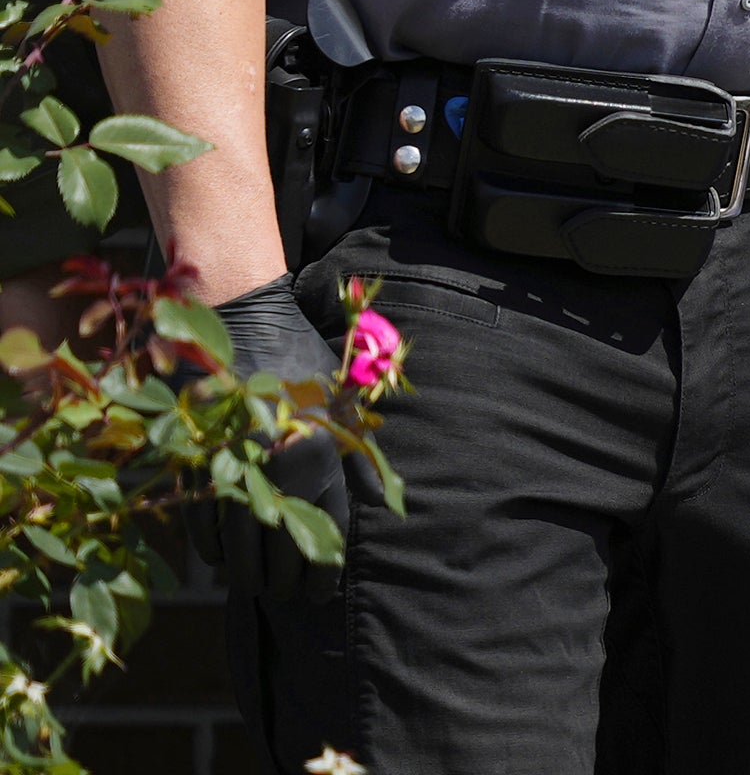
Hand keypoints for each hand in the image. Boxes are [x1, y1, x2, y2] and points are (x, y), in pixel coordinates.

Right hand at [209, 275, 350, 601]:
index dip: (324, 571)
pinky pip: (203, 525)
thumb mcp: (342, 404)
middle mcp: (277, 468)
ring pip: (239, 547)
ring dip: (249, 574)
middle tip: (288, 595)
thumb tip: (383, 504)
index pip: (326, 532)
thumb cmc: (298, 364)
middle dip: (286, 581)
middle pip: (281, 549)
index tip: (322, 592)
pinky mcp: (195, 465)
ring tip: (258, 586)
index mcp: (318, 455)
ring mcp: (232, 469)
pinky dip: (212, 548)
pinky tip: (222, 559)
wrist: (237, 325)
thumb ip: (362, 458)